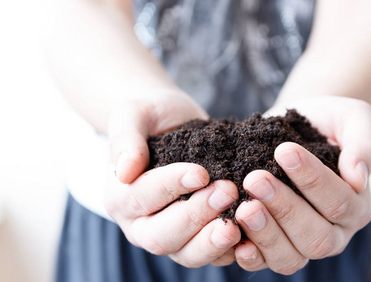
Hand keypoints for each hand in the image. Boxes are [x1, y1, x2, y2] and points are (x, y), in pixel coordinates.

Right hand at [104, 89, 240, 266]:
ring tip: (237, 222)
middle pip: (161, 236)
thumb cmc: (151, 117)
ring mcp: (171, 235)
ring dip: (213, 241)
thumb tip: (125, 171)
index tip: (200, 172)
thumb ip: (125, 139)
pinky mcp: (198, 238)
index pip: (140, 198)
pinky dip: (231, 250)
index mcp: (120, 196)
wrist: (173, 122)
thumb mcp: (133, 115)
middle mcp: (140, 224)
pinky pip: (212, 256)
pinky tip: (250, 236)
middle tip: (227, 191)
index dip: (170, 187)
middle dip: (196, 216)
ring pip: (187, 254)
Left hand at [233, 96, 370, 273]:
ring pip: (290, 257)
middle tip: (255, 179)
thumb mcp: (352, 119)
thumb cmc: (327, 123)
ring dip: (265, 233)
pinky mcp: (273, 246)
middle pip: (316, 237)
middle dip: (284, 208)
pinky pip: (263, 263)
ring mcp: (302, 244)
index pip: (339, 202)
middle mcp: (334, 232)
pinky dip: (249, 255)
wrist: (295, 130)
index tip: (284, 151)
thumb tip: (359, 177)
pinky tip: (232, 235)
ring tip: (244, 206)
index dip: (312, 179)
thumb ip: (364, 145)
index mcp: (356, 206)